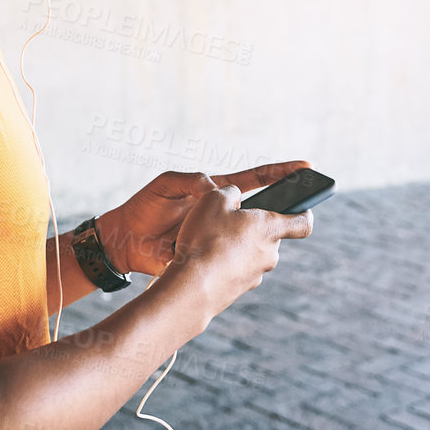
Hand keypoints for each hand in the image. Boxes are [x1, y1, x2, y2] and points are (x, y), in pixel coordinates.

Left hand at [97, 160, 311, 276]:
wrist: (123, 241)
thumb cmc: (144, 208)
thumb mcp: (167, 184)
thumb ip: (194, 180)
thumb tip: (217, 191)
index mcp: (217, 193)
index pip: (255, 180)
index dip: (280, 174)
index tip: (306, 167)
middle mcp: (224, 216)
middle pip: (261, 214)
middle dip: (279, 214)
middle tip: (300, 210)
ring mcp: (219, 239)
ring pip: (249, 241)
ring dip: (254, 242)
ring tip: (252, 241)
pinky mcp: (210, 259)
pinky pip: (230, 260)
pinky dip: (230, 260)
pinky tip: (228, 262)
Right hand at [161, 180, 313, 319]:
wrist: (191, 288)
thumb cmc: (205, 240)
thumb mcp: (213, 200)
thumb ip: (230, 192)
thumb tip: (233, 197)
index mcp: (269, 228)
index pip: (303, 223)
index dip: (304, 213)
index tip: (301, 208)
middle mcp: (269, 254)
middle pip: (269, 237)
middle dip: (252, 228)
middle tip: (228, 220)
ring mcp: (255, 275)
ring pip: (251, 255)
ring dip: (237, 247)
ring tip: (209, 241)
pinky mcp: (239, 290)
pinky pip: (236, 271)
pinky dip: (225, 264)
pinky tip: (204, 260)